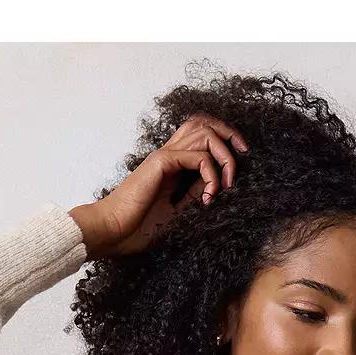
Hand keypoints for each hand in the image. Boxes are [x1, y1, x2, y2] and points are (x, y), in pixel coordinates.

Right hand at [72, 112, 248, 259]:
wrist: (112, 231)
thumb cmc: (137, 227)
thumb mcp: (176, 211)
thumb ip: (192, 194)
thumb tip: (214, 184)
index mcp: (171, 164)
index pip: (200, 135)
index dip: (223, 141)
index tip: (235, 167)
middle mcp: (169, 154)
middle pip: (204, 123)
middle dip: (230, 134)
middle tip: (243, 154)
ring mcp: (165, 156)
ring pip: (205, 133)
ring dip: (225, 156)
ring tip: (228, 183)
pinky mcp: (162, 163)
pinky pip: (198, 157)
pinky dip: (211, 174)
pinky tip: (209, 195)